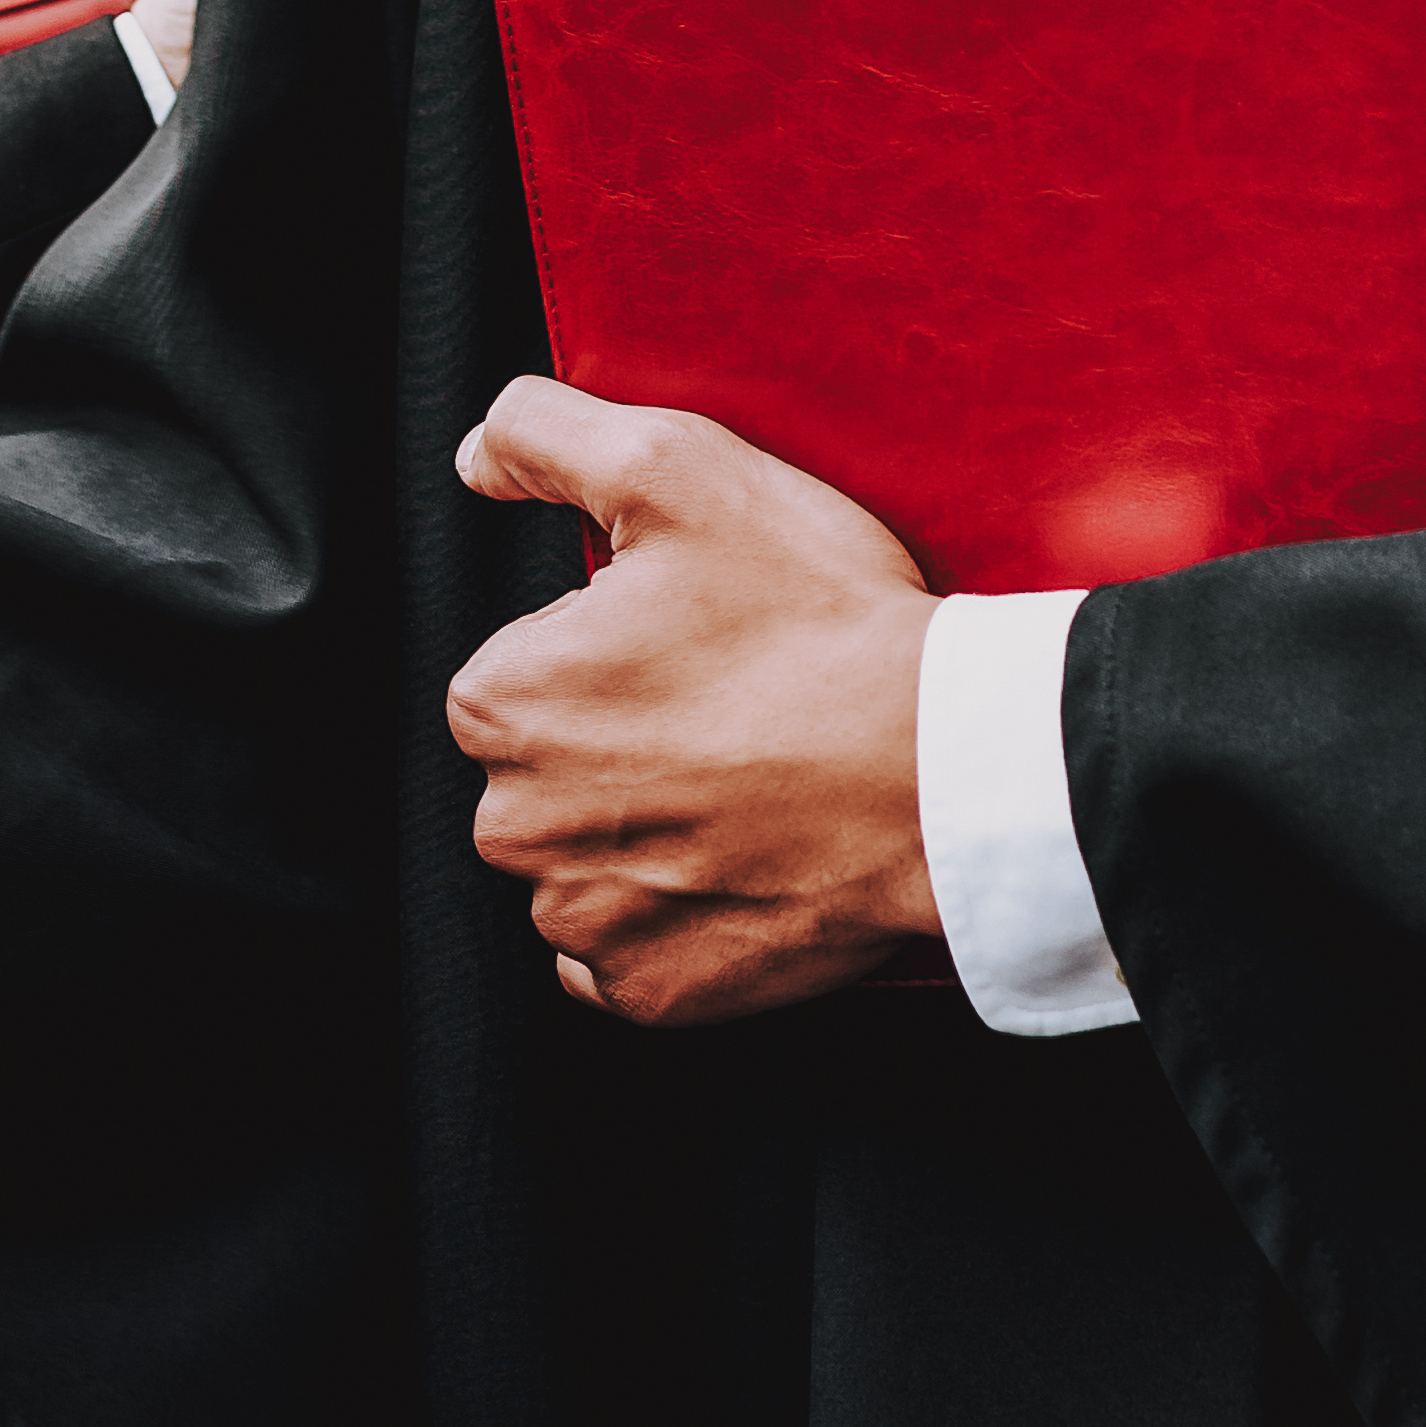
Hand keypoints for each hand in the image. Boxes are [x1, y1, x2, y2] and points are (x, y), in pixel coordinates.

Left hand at [440, 377, 937, 1025]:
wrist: (947, 773)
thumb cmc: (818, 625)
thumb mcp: (676, 468)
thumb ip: (545, 435)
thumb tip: (478, 455)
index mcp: (501, 702)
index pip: (521, 666)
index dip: (608, 645)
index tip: (692, 640)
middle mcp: (516, 826)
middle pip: (546, 768)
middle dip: (620, 741)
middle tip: (732, 705)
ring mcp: (586, 920)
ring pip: (586, 859)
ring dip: (646, 830)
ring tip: (751, 780)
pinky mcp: (653, 991)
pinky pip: (630, 951)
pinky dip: (676, 915)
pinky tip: (743, 858)